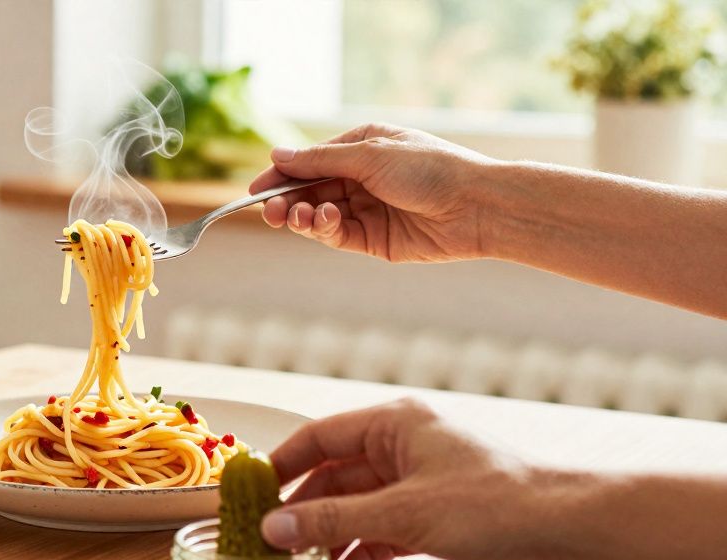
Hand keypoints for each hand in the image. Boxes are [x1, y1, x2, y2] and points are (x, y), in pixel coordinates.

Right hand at [249, 124, 493, 262]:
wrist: (475, 206)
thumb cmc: (430, 169)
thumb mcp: (370, 155)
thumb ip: (320, 161)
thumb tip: (277, 155)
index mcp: (362, 147)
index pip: (309, 161)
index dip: (281, 175)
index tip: (255, 190)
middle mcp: (362, 178)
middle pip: (309, 190)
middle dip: (286, 200)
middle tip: (268, 210)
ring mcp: (367, 210)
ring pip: (318, 215)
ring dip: (301, 216)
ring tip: (293, 217)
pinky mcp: (374, 240)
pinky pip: (337, 235)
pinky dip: (324, 229)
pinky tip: (322, 221)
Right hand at [261, 399, 589, 559]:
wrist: (567, 530)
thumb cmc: (496, 502)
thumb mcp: (404, 512)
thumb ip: (334, 520)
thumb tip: (273, 528)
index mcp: (394, 424)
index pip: (319, 436)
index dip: (281, 464)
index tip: (250, 493)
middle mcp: (402, 448)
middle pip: (334, 476)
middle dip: (304, 509)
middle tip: (270, 540)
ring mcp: (418, 483)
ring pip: (356, 507)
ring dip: (331, 534)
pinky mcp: (434, 517)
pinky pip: (382, 530)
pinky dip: (363, 549)